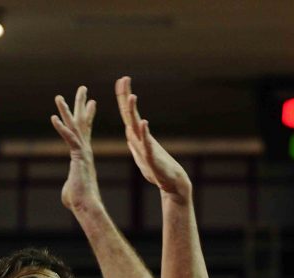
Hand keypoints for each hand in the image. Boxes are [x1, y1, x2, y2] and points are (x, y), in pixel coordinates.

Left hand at [51, 86, 100, 211]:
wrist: (86, 205)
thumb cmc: (78, 200)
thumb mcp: (70, 189)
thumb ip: (69, 185)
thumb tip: (68, 193)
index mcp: (83, 154)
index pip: (85, 130)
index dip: (87, 115)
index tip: (91, 102)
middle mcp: (85, 149)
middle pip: (82, 122)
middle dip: (81, 104)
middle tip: (82, 88)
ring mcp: (82, 152)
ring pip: (74, 126)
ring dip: (66, 111)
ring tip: (58, 97)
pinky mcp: (78, 156)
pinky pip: (69, 139)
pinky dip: (61, 128)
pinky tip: (53, 118)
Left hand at [114, 76, 191, 199]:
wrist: (172, 183)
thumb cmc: (157, 171)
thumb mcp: (141, 156)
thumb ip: (135, 144)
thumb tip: (128, 133)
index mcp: (138, 137)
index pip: (128, 114)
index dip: (123, 98)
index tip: (121, 81)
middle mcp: (143, 137)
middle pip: (131, 114)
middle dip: (127, 96)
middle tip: (124, 78)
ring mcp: (148, 145)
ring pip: (138, 126)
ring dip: (134, 111)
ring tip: (132, 96)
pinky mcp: (152, 157)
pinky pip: (147, 143)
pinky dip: (144, 133)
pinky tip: (143, 123)